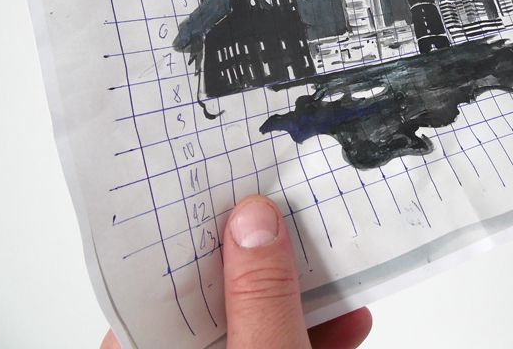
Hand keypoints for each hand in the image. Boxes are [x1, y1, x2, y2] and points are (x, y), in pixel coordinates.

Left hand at [100, 196, 371, 348]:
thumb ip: (258, 298)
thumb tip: (255, 218)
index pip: (163, 272)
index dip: (201, 224)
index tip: (235, 180)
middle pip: (215, 289)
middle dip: (265, 250)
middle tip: (294, 203)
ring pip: (251, 316)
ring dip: (301, 292)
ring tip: (337, 257)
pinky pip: (276, 342)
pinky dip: (313, 330)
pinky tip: (349, 317)